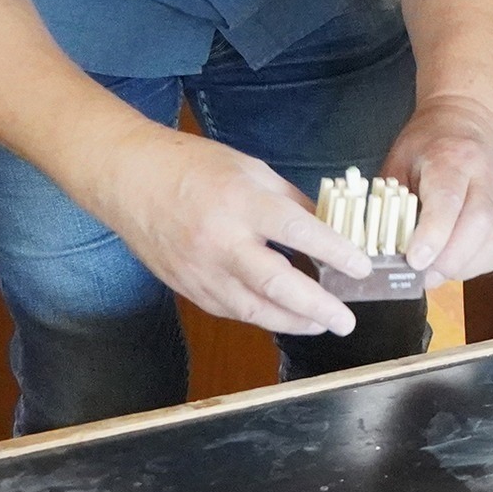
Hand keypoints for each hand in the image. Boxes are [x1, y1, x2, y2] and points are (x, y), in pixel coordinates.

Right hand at [94, 126, 371, 336]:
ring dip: (291, 321)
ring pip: (252, 308)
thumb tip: (328, 228)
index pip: (298, 232)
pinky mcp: (186, 286)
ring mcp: (200, 269)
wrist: (129, 179)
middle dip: (316, 307)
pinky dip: (260, 315)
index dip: (335, 252)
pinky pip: (229, 309)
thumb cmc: (194, 167)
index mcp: (242, 203)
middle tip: (346, 320)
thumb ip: (291, 202)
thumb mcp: (252, 170)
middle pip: (276, 283)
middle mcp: (221, 241)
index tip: (362, 267)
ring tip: (322, 324)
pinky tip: (283, 317)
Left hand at [382, 94, 492, 285]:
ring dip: (464, 267)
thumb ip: (392, 201)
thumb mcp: (399, 161)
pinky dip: (477, 266)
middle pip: (479, 224)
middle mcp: (484, 177)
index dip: (433, 234)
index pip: (448, 200)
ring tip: (435, 274)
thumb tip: (382, 247)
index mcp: (452, 158)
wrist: (468, 119)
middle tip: (422, 276)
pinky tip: (456, 265)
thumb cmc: (426, 143)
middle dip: (449, 259)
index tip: (415, 260)